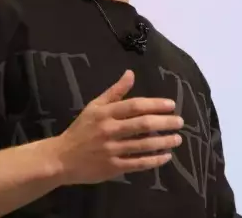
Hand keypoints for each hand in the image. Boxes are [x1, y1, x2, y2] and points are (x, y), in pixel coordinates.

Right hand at [49, 70, 184, 184]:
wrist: (61, 158)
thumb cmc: (81, 130)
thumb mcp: (94, 106)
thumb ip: (115, 92)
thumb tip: (131, 74)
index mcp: (105, 113)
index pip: (135, 106)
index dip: (155, 105)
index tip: (171, 105)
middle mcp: (109, 130)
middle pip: (143, 125)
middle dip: (165, 123)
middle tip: (180, 122)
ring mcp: (111, 150)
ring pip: (143, 145)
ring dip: (164, 142)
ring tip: (177, 139)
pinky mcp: (113, 167)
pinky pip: (138, 163)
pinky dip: (154, 160)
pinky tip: (166, 157)